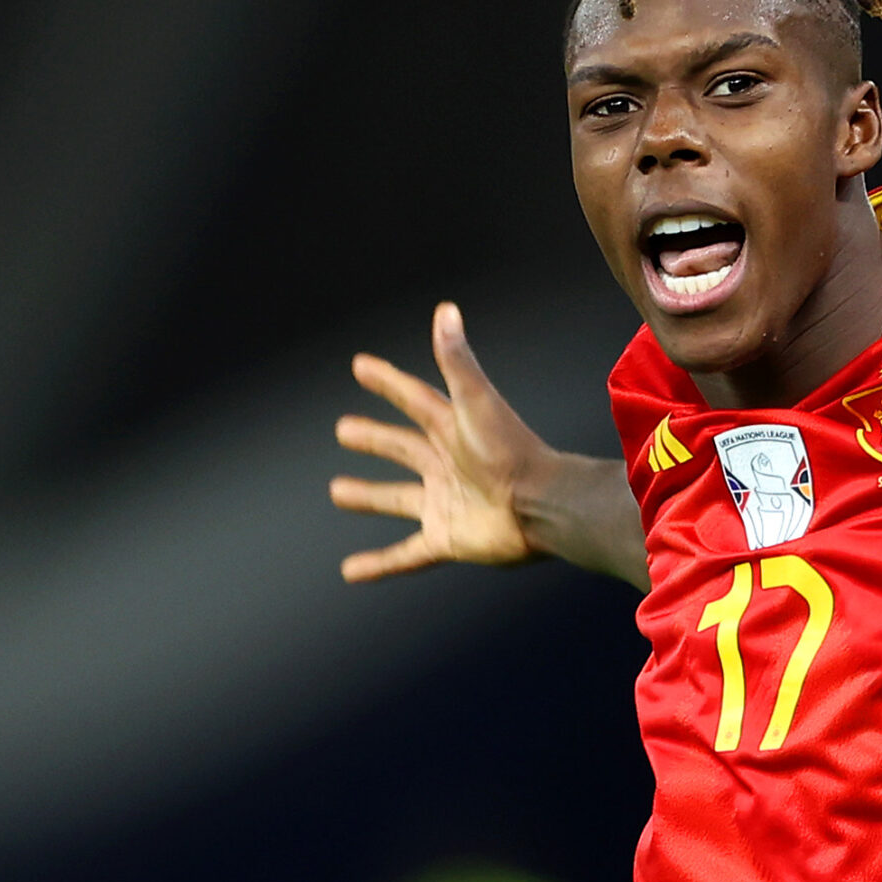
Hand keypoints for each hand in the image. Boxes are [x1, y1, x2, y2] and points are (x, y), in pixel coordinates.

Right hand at [330, 302, 553, 580]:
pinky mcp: (447, 538)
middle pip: (402, 447)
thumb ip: (458, 360)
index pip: (413, 398)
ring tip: (338, 490)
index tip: (361, 365)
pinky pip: (404, 554)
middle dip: (374, 439)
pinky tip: (350, 571)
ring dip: (369, 495)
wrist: (543, 505)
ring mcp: (445, 503)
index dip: (387, 382)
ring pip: (398, 498)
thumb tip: (445, 310)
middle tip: (344, 429)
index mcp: (451, 429)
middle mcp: (446, 464)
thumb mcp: (477, 402)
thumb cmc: (512, 451)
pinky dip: (378, 564)